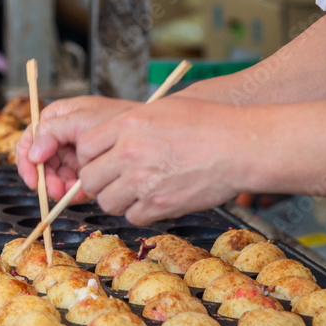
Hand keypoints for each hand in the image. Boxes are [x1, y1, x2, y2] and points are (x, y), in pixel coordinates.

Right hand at [16, 96, 138, 200]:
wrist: (148, 131)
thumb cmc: (117, 117)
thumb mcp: (82, 120)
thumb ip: (53, 132)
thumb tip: (33, 154)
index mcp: (56, 117)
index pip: (29, 139)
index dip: (27, 162)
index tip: (34, 181)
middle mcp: (61, 135)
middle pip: (41, 162)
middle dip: (47, 179)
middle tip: (58, 192)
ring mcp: (74, 152)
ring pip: (55, 176)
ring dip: (61, 188)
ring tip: (73, 192)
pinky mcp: (86, 167)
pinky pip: (72, 183)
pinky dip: (74, 191)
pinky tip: (83, 194)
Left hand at [76, 97, 251, 224]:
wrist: (241, 146)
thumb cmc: (208, 122)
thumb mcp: (161, 109)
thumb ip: (130, 125)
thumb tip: (111, 139)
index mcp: (127, 125)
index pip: (84, 146)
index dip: (88, 157)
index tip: (99, 160)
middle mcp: (129, 153)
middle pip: (89, 178)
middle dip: (97, 182)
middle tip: (113, 180)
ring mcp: (143, 181)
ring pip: (107, 202)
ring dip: (116, 199)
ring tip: (134, 191)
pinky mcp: (160, 205)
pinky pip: (133, 217)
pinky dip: (140, 212)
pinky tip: (154, 200)